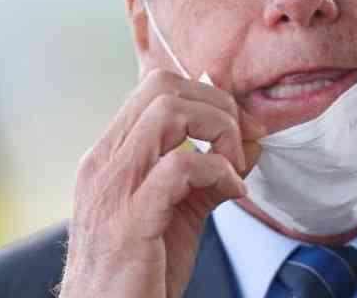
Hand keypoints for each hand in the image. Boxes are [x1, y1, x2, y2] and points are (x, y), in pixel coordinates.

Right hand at [59, 69, 264, 296]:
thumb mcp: (179, 210)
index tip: (240, 126)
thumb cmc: (139, 270)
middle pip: (162, 86)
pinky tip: (232, 192)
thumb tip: (252, 138)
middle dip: (216, 104)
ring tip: (234, 166)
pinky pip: (181, 167)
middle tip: (243, 141)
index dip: (206, 94)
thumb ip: (210, 172)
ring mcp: (113, 189)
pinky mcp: (131, 221)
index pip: (155, 86)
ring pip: (168, 112)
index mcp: (111, 155)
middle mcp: (104, 162)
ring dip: (217, 130)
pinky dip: (218, 171)